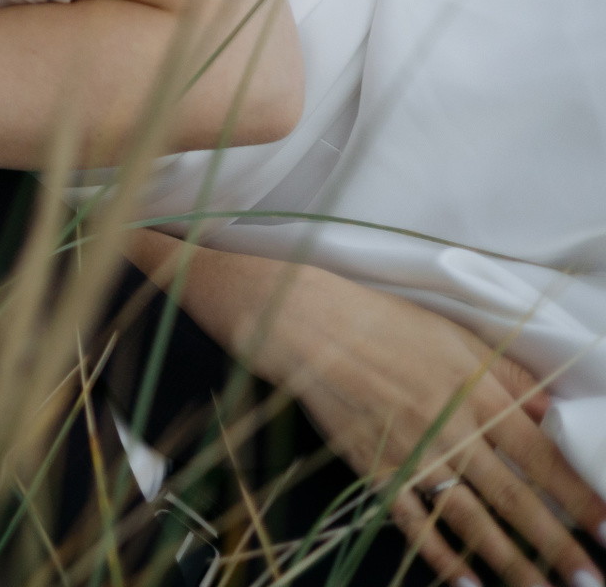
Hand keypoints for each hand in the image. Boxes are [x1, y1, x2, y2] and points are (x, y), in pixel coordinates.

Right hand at [147, 237, 605, 586]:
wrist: (305, 322)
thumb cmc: (382, 321)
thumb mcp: (456, 336)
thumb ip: (509, 378)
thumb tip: (554, 413)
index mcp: (478, 391)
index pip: (543, 456)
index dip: (581, 496)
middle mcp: (451, 427)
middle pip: (516, 497)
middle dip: (557, 543)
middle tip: (591, 580)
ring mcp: (411, 452)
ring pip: (472, 520)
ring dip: (512, 561)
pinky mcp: (373, 467)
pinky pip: (413, 522)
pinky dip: (441, 558)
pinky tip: (468, 583)